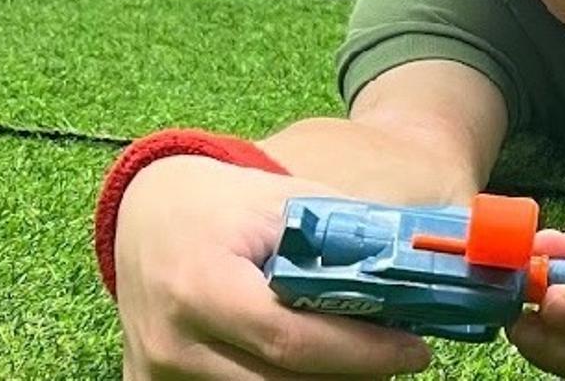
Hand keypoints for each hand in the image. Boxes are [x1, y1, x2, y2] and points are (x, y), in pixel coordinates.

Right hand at [115, 155, 430, 379]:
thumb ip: (346, 238)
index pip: (291, 340)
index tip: (415, 351)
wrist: (148, 213)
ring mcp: (156, 374)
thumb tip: (416, 270)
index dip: (361, 353)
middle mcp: (172, 341)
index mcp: (201, 284)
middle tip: (398, 357)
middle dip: (351, 375)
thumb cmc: (228, 204)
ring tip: (359, 355)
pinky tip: (313, 363)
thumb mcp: (287, 202)